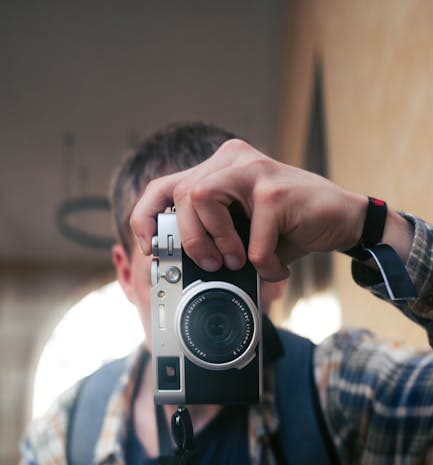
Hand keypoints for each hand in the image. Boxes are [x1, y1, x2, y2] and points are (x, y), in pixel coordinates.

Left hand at [130, 139, 367, 280]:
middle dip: (189, 239)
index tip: (152, 248)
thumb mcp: (243, 231)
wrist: (343, 220)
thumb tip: (178, 267)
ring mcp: (255, 171)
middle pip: (181, 193)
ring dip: (217, 243)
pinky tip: (278, 267)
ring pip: (202, 199)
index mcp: (221, 167)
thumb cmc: (290, 228)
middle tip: (213, 264)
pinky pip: (251, 240)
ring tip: (241, 262)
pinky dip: (263, 264)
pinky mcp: (276, 191)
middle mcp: (234, 160)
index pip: (165, 185)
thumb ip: (213, 236)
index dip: (147, 216)